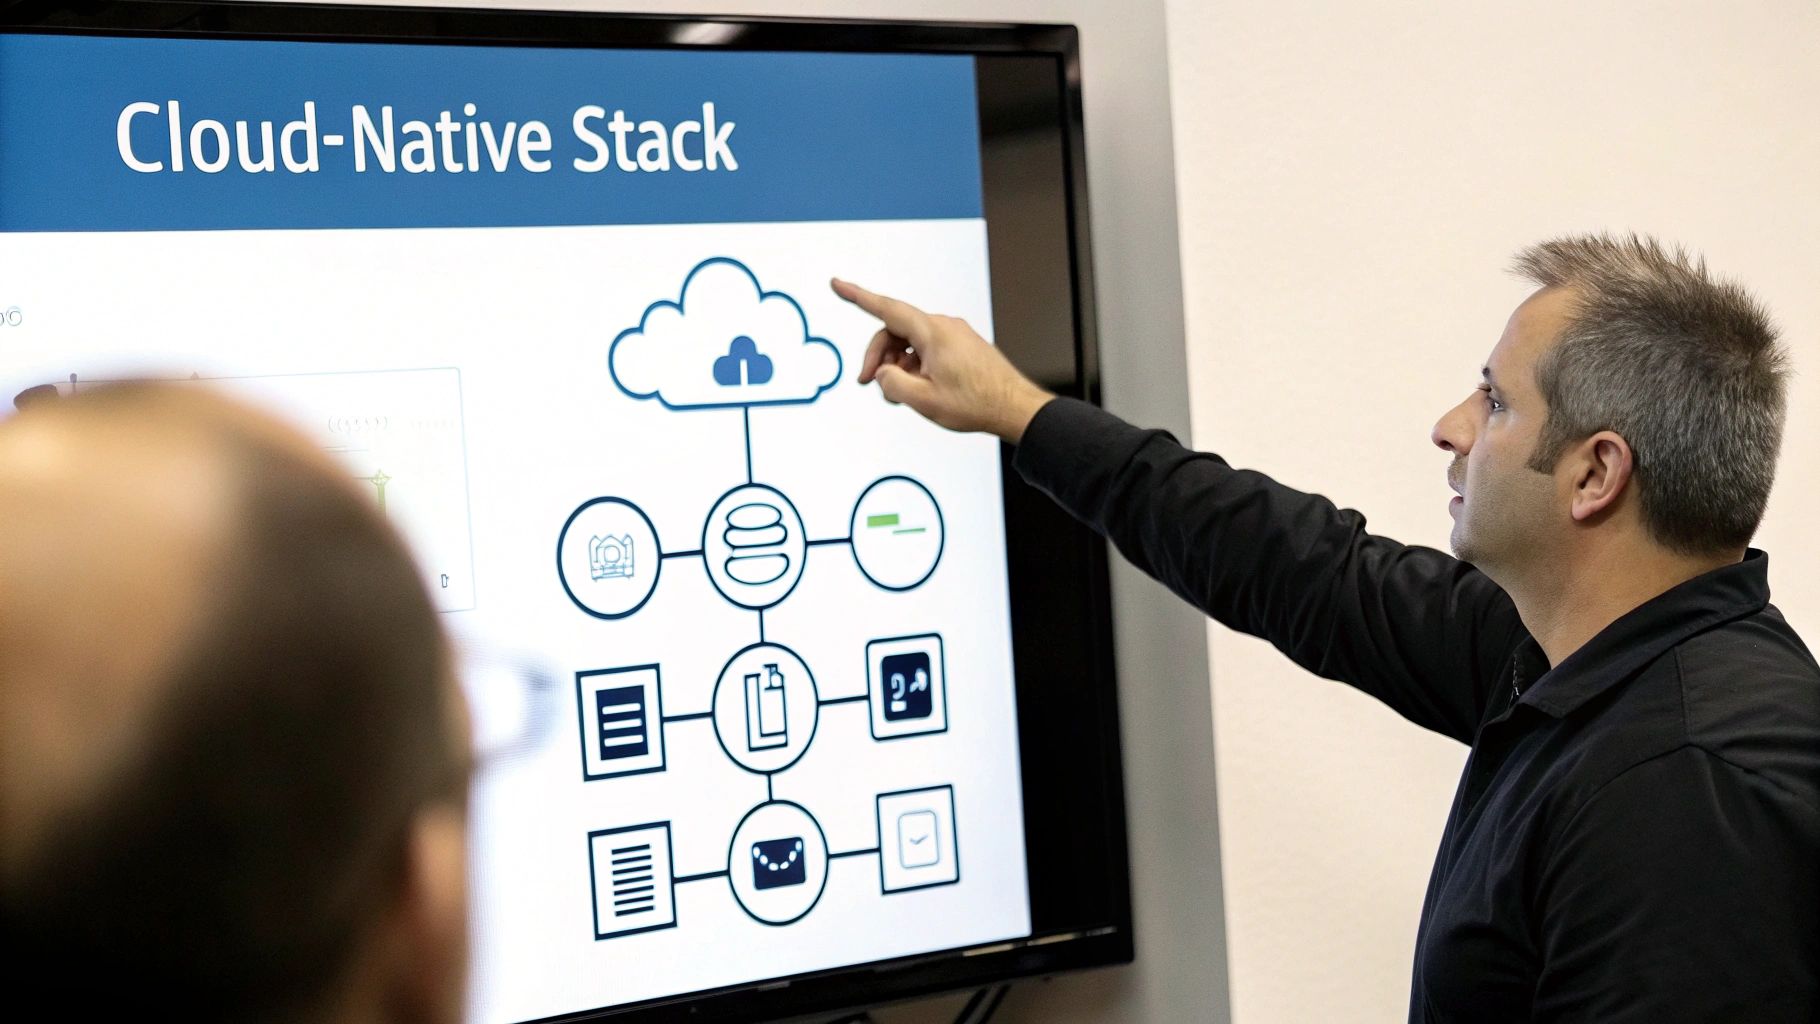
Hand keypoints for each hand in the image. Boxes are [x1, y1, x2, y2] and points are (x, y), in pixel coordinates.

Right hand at [830, 278, 1054, 442]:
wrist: (1014, 407)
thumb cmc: (976, 403)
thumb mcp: (924, 400)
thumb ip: (893, 384)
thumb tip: (882, 373)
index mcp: (932, 333)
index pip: (886, 309)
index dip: (858, 296)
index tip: (838, 284)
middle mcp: (944, 326)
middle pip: (896, 331)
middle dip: (879, 356)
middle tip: (869, 382)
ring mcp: (955, 334)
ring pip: (911, 341)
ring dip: (898, 363)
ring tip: (902, 392)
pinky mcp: (962, 344)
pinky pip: (928, 347)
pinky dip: (915, 363)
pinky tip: (920, 387)